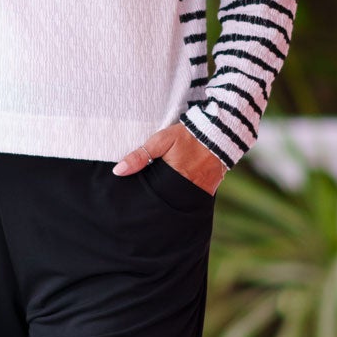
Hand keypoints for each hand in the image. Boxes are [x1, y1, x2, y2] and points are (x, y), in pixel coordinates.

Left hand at [112, 123, 226, 194]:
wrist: (219, 133)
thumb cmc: (187, 135)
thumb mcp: (161, 141)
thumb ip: (140, 156)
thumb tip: (118, 171)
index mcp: (172, 177)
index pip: (154, 195)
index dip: (146, 197)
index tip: (138, 199)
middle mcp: (187, 187)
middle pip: (167, 202)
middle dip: (159, 202)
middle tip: (149, 202)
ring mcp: (200, 191)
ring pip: (181, 203)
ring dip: (173, 201)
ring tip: (164, 200)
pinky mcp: (209, 190)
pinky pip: (195, 200)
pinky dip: (187, 199)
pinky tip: (179, 197)